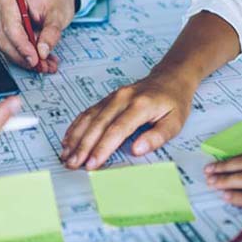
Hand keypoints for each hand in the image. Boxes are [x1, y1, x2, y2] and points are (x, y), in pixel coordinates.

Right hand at [0, 0, 77, 72]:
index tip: (35, 58)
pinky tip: (42, 61)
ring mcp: (1, 22)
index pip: (10, 26)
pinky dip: (27, 58)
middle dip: (25, 56)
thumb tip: (42, 51)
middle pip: (6, 40)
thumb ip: (51, 33)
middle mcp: (0, 9)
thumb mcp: (58, 13)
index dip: (22, 45)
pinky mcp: (6, 33)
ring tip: (46, 64)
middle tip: (43, 65)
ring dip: (26, 60)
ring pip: (8, 48)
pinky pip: (13, 50)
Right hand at [60, 72, 196, 169]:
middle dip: (83, 146)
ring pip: (89, 118)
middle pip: (98, 124)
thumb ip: (157, 137)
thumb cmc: (174, 102)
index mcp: (140, 105)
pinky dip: (76, 126)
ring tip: (66, 155)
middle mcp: (122, 98)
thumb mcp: (175, 122)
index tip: (92, 164)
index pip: (117, 130)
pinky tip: (68, 139)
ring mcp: (112, 96)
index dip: (102, 148)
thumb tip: (137, 150)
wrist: (170, 77)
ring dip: (76, 137)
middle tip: (72, 164)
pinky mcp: (107, 98)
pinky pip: (88, 112)